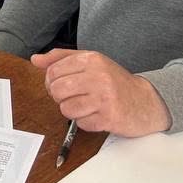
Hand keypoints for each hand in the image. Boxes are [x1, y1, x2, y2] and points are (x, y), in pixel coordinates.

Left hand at [31, 48, 171, 136]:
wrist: (147, 102)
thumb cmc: (115, 82)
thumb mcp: (91, 62)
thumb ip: (61, 58)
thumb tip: (35, 59)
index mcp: (92, 59)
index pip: (53, 71)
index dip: (51, 82)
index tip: (61, 86)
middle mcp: (98, 76)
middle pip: (56, 89)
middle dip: (59, 97)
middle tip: (72, 98)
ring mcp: (105, 97)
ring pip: (66, 108)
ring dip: (73, 111)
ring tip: (86, 107)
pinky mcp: (109, 117)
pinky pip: (81, 123)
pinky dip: (86, 122)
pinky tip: (97, 116)